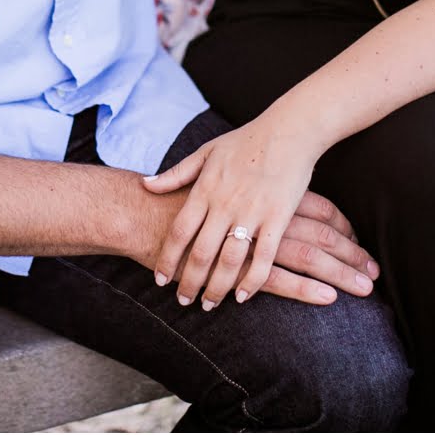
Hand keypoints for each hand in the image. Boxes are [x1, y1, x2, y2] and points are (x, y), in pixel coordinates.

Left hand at [142, 123, 375, 308]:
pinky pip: (263, 257)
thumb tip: (146, 184)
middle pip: (200, 253)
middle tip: (183, 300)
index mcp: (205, 189)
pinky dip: (252, 281)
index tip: (160, 279)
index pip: (179, 232)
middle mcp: (225, 204)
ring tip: (209, 304)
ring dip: (217, 287)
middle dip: (189, 282)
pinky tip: (242, 296)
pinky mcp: (278, 218)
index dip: (167, 259)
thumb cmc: (246, 141)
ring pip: (229, 261)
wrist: (289, 131)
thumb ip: (176, 173)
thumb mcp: (206, 153)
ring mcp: (252, 213)